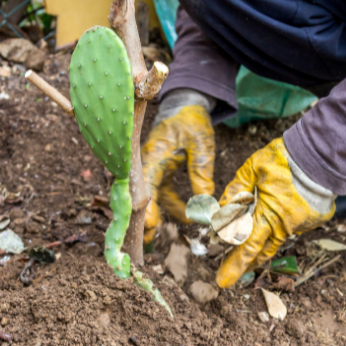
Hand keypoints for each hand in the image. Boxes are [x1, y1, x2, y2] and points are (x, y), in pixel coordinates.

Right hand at [142, 104, 214, 244]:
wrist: (185, 105)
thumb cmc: (191, 120)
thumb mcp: (201, 143)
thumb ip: (201, 169)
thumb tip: (205, 200)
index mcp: (154, 154)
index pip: (146, 183)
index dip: (146, 206)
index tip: (149, 224)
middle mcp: (147, 162)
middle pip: (140, 195)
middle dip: (142, 218)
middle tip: (146, 240)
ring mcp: (152, 167)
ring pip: (150, 197)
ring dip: (156, 215)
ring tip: (158, 237)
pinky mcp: (159, 171)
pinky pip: (161, 192)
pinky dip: (169, 206)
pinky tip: (185, 217)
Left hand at [216, 138, 335, 287]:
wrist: (321, 155)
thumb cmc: (285, 159)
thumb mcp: (252, 169)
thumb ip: (236, 190)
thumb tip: (220, 210)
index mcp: (267, 215)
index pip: (246, 246)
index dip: (234, 264)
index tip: (223, 279)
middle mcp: (283, 225)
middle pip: (260, 252)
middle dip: (242, 267)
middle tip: (227, 280)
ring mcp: (299, 224)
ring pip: (275, 242)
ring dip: (259, 252)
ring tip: (247, 261)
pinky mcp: (311, 219)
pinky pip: (291, 228)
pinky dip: (279, 229)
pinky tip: (274, 223)